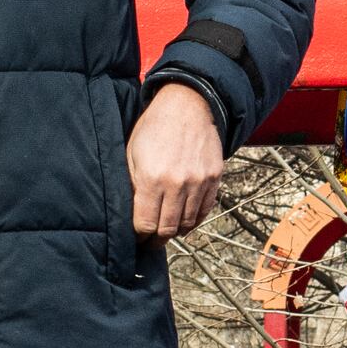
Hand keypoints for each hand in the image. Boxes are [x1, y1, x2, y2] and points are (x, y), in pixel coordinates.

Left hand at [127, 80, 226, 239]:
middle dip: (156, 240)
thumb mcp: (132, 154)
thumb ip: (133, 186)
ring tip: (167, 230)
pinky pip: (204, 211)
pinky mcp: (214, 178)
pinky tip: (184, 219)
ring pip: (188, 224)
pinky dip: (194, 220)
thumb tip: (133, 216)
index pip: (145, 224)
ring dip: (176, 231)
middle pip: (167, 230)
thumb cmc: (153, 128)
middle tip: (150, 242)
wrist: (187, 105)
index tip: (137, 238)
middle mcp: (178, 184)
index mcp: (152, 178)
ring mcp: (199, 182)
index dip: (139, 236)